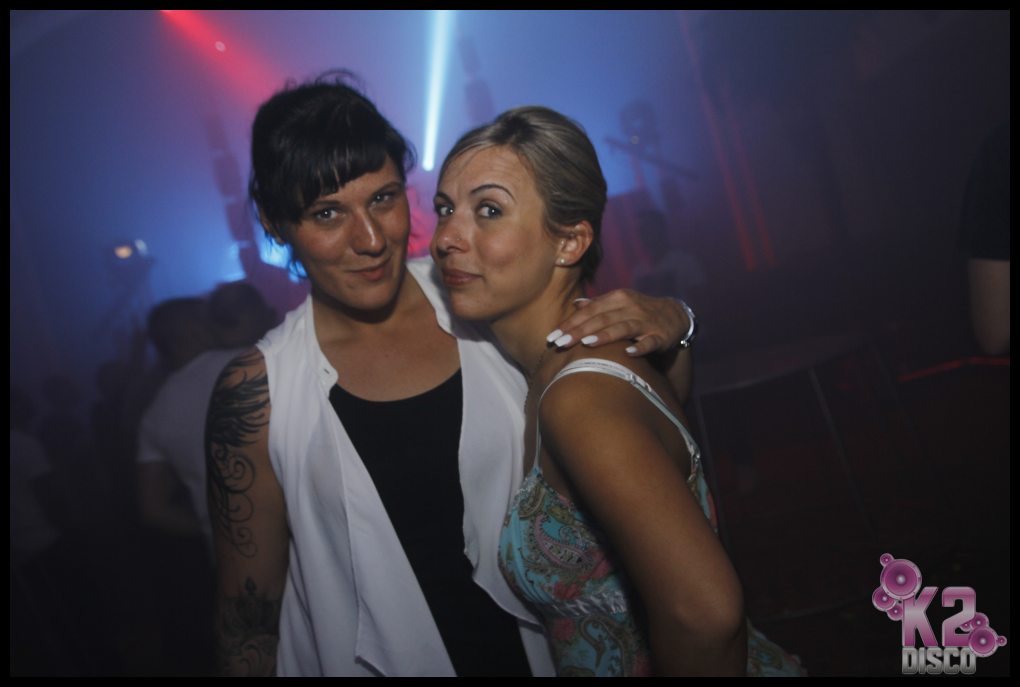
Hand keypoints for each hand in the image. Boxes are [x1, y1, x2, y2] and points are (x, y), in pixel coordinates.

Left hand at [548, 290, 689, 355]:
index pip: (589, 311)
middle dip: (579, 331)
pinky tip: (629, 353)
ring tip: (586, 343)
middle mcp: (630, 307)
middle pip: (601, 319)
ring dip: (605, 335)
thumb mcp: (619, 304)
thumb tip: (575, 304)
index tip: (552, 336)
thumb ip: (598, 305)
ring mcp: (645, 321)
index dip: (570, 323)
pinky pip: (649, 342)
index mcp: (617, 298)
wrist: (675, 316)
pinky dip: (640, 347)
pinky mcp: (659, 336)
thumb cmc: (639, 312)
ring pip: (622, 328)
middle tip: (559, 344)